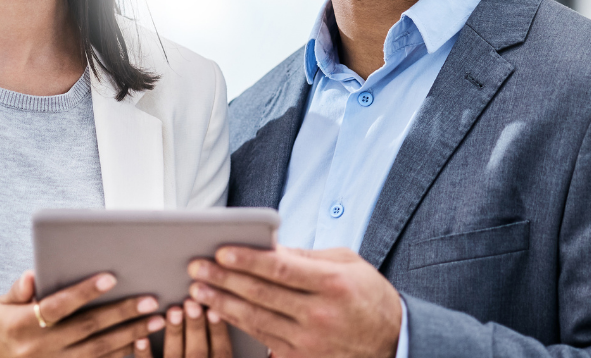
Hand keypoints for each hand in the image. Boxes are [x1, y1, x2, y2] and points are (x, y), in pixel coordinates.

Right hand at [0, 270, 164, 357]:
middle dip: (122, 313)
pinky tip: (143, 343)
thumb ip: (18, 289)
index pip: (58, 306)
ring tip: (157, 320)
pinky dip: (122, 355)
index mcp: (22, 326)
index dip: (84, 292)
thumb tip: (32, 275)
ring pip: (99, 350)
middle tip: (151, 299)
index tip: (111, 277)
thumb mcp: (0, 304)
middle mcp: (40, 348)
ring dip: (130, 335)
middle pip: (88, 328)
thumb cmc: (1, 325)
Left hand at [133, 299, 232, 357]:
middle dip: (195, 326)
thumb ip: (220, 351)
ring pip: (174, 357)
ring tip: (173, 310)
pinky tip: (141, 337)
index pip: (222, 352)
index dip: (219, 330)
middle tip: (192, 303)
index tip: (215, 308)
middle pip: (198, 353)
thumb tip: (221, 314)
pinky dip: (144, 353)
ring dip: (174, 333)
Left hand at [187, 246, 400, 357]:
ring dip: (222, 305)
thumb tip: (268, 246)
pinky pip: (263, 342)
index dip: (247, 260)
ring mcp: (310, 342)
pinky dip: (238, 327)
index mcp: (332, 284)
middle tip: (196, 268)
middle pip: (261, 295)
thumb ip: (306, 256)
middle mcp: (320, 315)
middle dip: (224, 280)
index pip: (280, 269)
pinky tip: (219, 315)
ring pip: (256, 320)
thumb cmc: (368, 295)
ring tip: (198, 291)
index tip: (221, 251)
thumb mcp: (347, 263)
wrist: (394, 342)